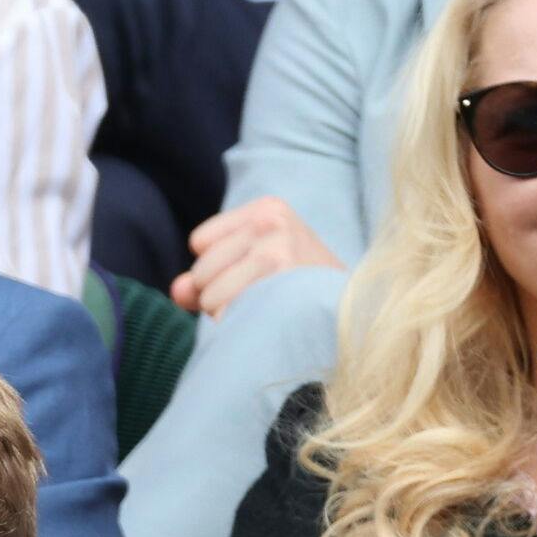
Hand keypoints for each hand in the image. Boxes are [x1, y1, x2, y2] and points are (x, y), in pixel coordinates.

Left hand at [170, 197, 341, 318]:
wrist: (359, 318)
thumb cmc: (303, 294)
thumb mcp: (257, 270)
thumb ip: (206, 278)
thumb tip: (177, 291)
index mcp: (268, 209)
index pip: (200, 242)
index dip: (219, 269)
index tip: (257, 278)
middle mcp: (272, 222)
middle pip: (202, 270)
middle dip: (220, 294)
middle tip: (266, 301)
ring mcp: (277, 250)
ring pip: (209, 295)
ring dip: (230, 315)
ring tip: (270, 313)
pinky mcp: (279, 281)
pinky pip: (225, 312)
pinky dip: (238, 327)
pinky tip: (269, 325)